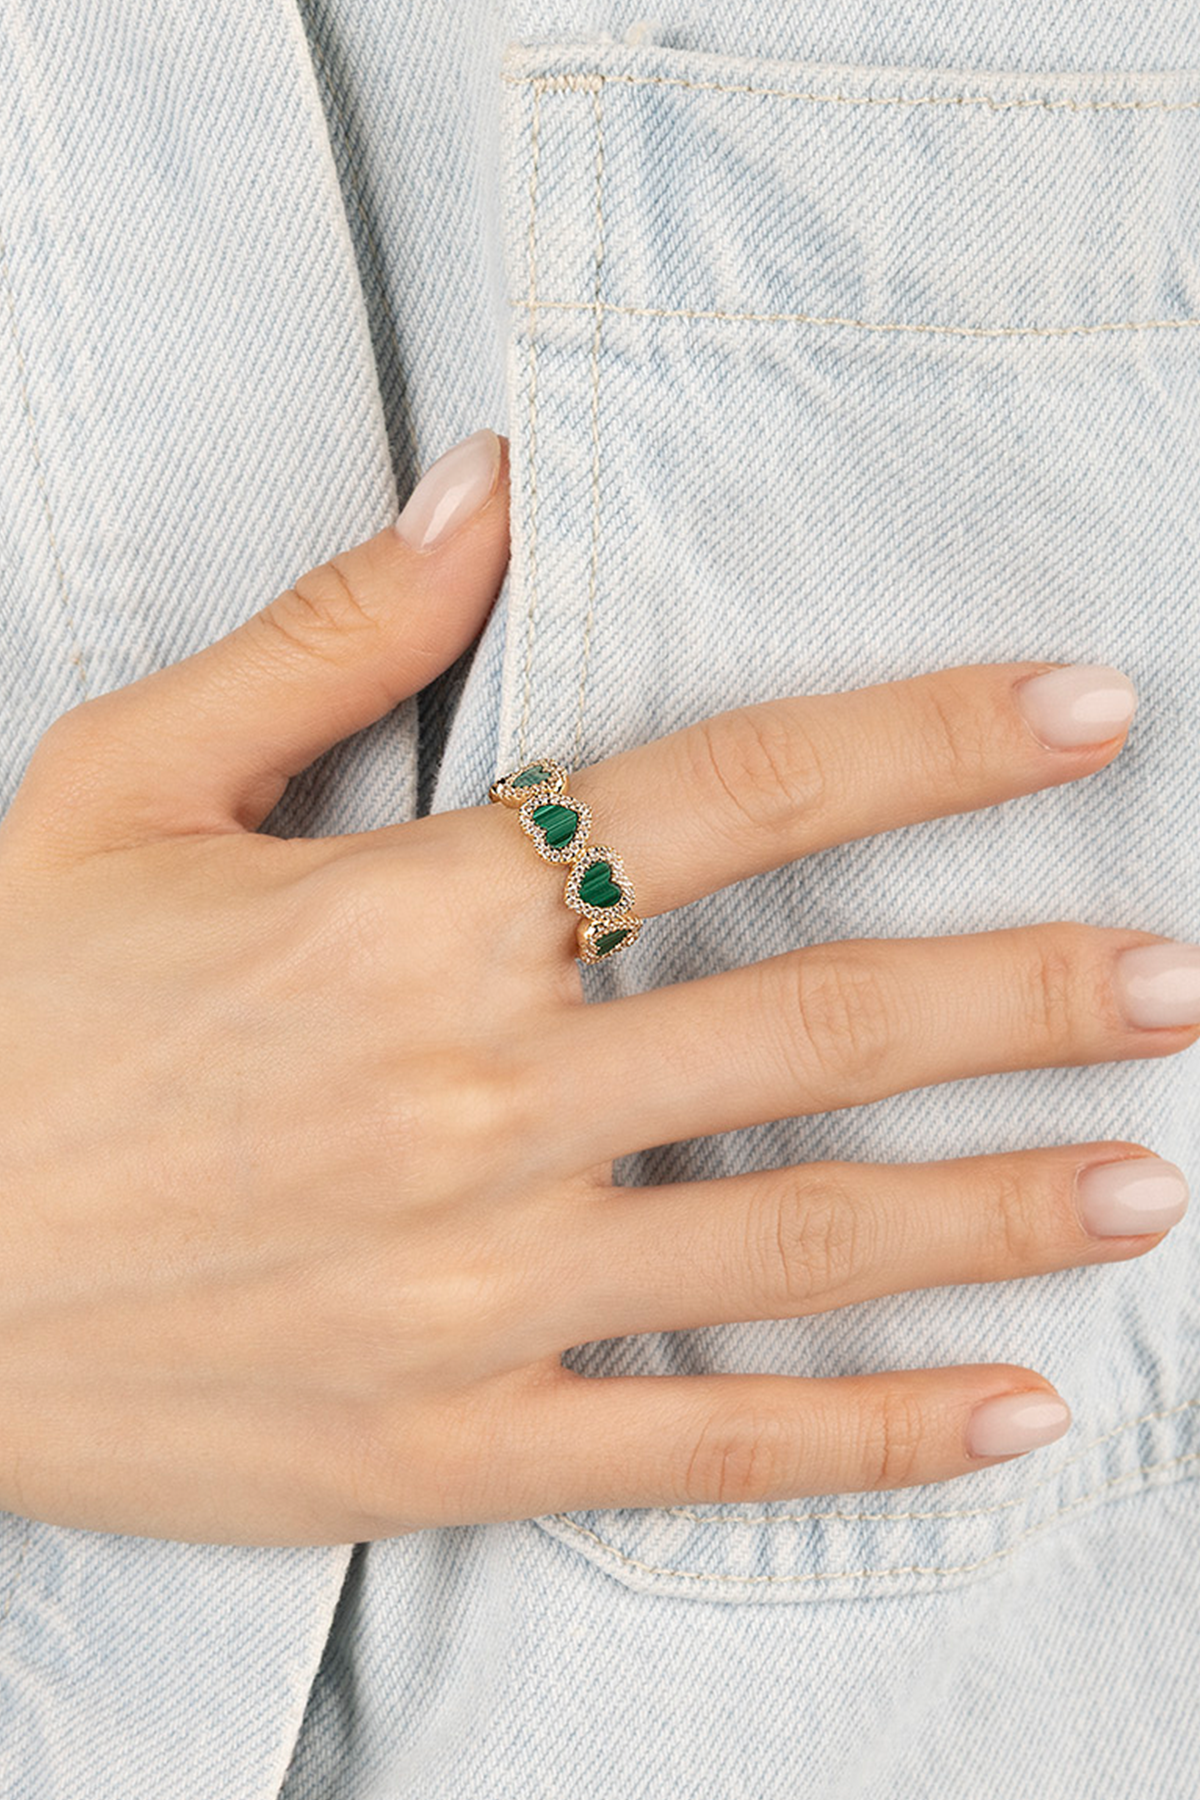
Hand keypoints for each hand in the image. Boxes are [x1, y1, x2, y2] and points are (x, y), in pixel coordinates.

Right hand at [0, 428, 1193, 1546]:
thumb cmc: (4, 1014)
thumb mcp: (123, 786)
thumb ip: (331, 636)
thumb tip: (492, 487)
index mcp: (416, 918)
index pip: (735, 795)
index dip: (931, 742)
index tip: (1084, 713)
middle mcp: (481, 1098)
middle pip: (820, 1021)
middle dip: (1029, 991)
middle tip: (1180, 980)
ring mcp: (480, 1286)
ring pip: (803, 1237)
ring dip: (1002, 1202)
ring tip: (1154, 1178)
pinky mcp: (451, 1437)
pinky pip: (703, 1446)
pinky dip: (871, 1437)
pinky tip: (1016, 1409)